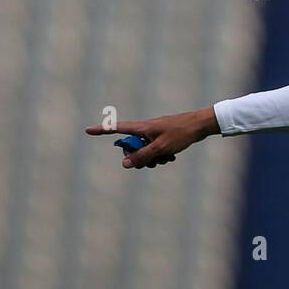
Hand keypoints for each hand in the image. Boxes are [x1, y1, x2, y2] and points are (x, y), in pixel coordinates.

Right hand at [84, 107, 219, 168]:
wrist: (200, 125)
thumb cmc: (181, 133)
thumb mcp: (161, 148)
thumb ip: (142, 156)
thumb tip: (125, 163)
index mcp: (142, 127)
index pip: (117, 128)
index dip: (102, 130)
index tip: (87, 130)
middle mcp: (145, 129)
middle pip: (130, 146)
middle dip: (137, 157)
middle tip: (151, 161)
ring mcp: (153, 134)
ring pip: (143, 151)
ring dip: (151, 159)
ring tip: (165, 158)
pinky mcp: (162, 138)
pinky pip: (153, 151)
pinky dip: (159, 156)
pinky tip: (171, 157)